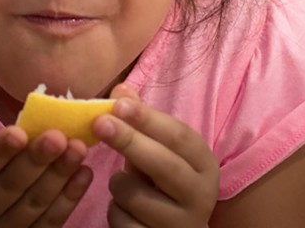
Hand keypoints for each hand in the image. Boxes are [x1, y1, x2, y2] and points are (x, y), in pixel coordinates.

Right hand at [0, 126, 93, 226]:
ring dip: (59, 176)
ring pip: (33, 205)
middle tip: (58, 137)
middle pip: (8, 188)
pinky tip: (84, 173)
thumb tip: (37, 128)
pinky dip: (70, 197)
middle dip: (36, 160)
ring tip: (77, 149)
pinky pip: (51, 222)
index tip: (19, 132)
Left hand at [93, 84, 219, 226]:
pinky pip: (123, 223)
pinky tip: (125, 209)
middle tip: (99, 123)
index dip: (148, 119)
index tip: (118, 104)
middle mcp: (201, 196)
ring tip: (123, 183)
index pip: (180, 137)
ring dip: (118, 184)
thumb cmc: (165, 183)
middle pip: (164, 165)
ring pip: (136, 196)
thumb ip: (141, 121)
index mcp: (205, 165)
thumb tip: (120, 90)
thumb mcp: (160, 151)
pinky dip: (115, 212)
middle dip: (129, 141)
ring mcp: (182, 225)